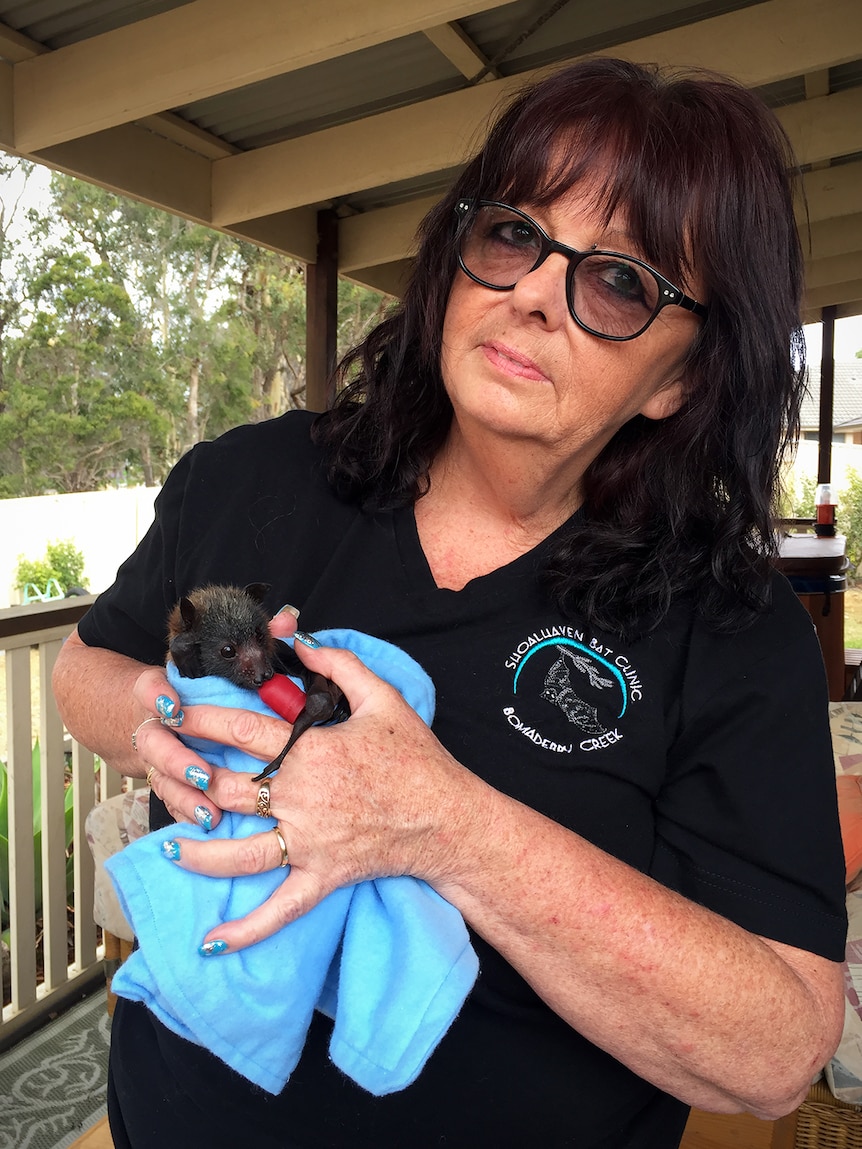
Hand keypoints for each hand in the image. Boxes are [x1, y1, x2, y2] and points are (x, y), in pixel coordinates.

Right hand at [131, 605, 300, 830]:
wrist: (150, 709)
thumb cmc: (203, 683)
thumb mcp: (220, 655)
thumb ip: (257, 637)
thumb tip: (290, 622)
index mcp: (163, 687)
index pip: (150, 686)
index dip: (159, 696)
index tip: (174, 706)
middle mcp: (155, 721)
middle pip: (152, 740)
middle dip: (175, 759)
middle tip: (203, 773)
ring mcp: (156, 753)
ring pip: (159, 776)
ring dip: (183, 794)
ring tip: (211, 812)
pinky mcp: (163, 778)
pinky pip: (169, 799)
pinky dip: (186, 812)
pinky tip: (208, 824)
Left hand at [161, 638, 472, 952]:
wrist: (449, 818)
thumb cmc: (418, 758)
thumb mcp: (384, 698)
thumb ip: (340, 665)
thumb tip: (301, 641)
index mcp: (312, 753)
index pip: (242, 731)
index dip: (201, 718)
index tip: (171, 710)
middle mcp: (301, 798)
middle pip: (227, 788)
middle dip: (185, 777)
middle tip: (154, 769)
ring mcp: (309, 842)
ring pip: (240, 852)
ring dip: (198, 853)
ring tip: (167, 848)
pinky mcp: (322, 876)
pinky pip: (279, 909)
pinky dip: (246, 929)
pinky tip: (213, 942)